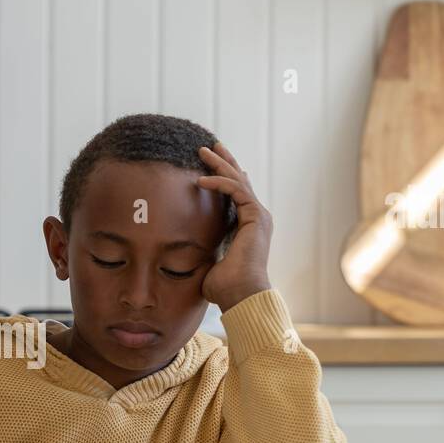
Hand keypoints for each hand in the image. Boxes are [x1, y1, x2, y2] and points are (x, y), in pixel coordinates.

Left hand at [196, 141, 272, 311]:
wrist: (241, 295)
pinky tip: (201, 180)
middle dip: (223, 162)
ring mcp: (258, 216)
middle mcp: (256, 218)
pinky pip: (237, 190)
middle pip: (240, 181)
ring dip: (220, 164)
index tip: (209, 167)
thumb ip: (203, 250)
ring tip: (203, 151)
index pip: (236, 195)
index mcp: (247, 227)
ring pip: (239, 180)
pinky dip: (220, 183)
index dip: (224, 178)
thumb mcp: (209, 261)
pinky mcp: (256, 217)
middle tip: (209, 147)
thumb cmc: (225, 287)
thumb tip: (185, 252)